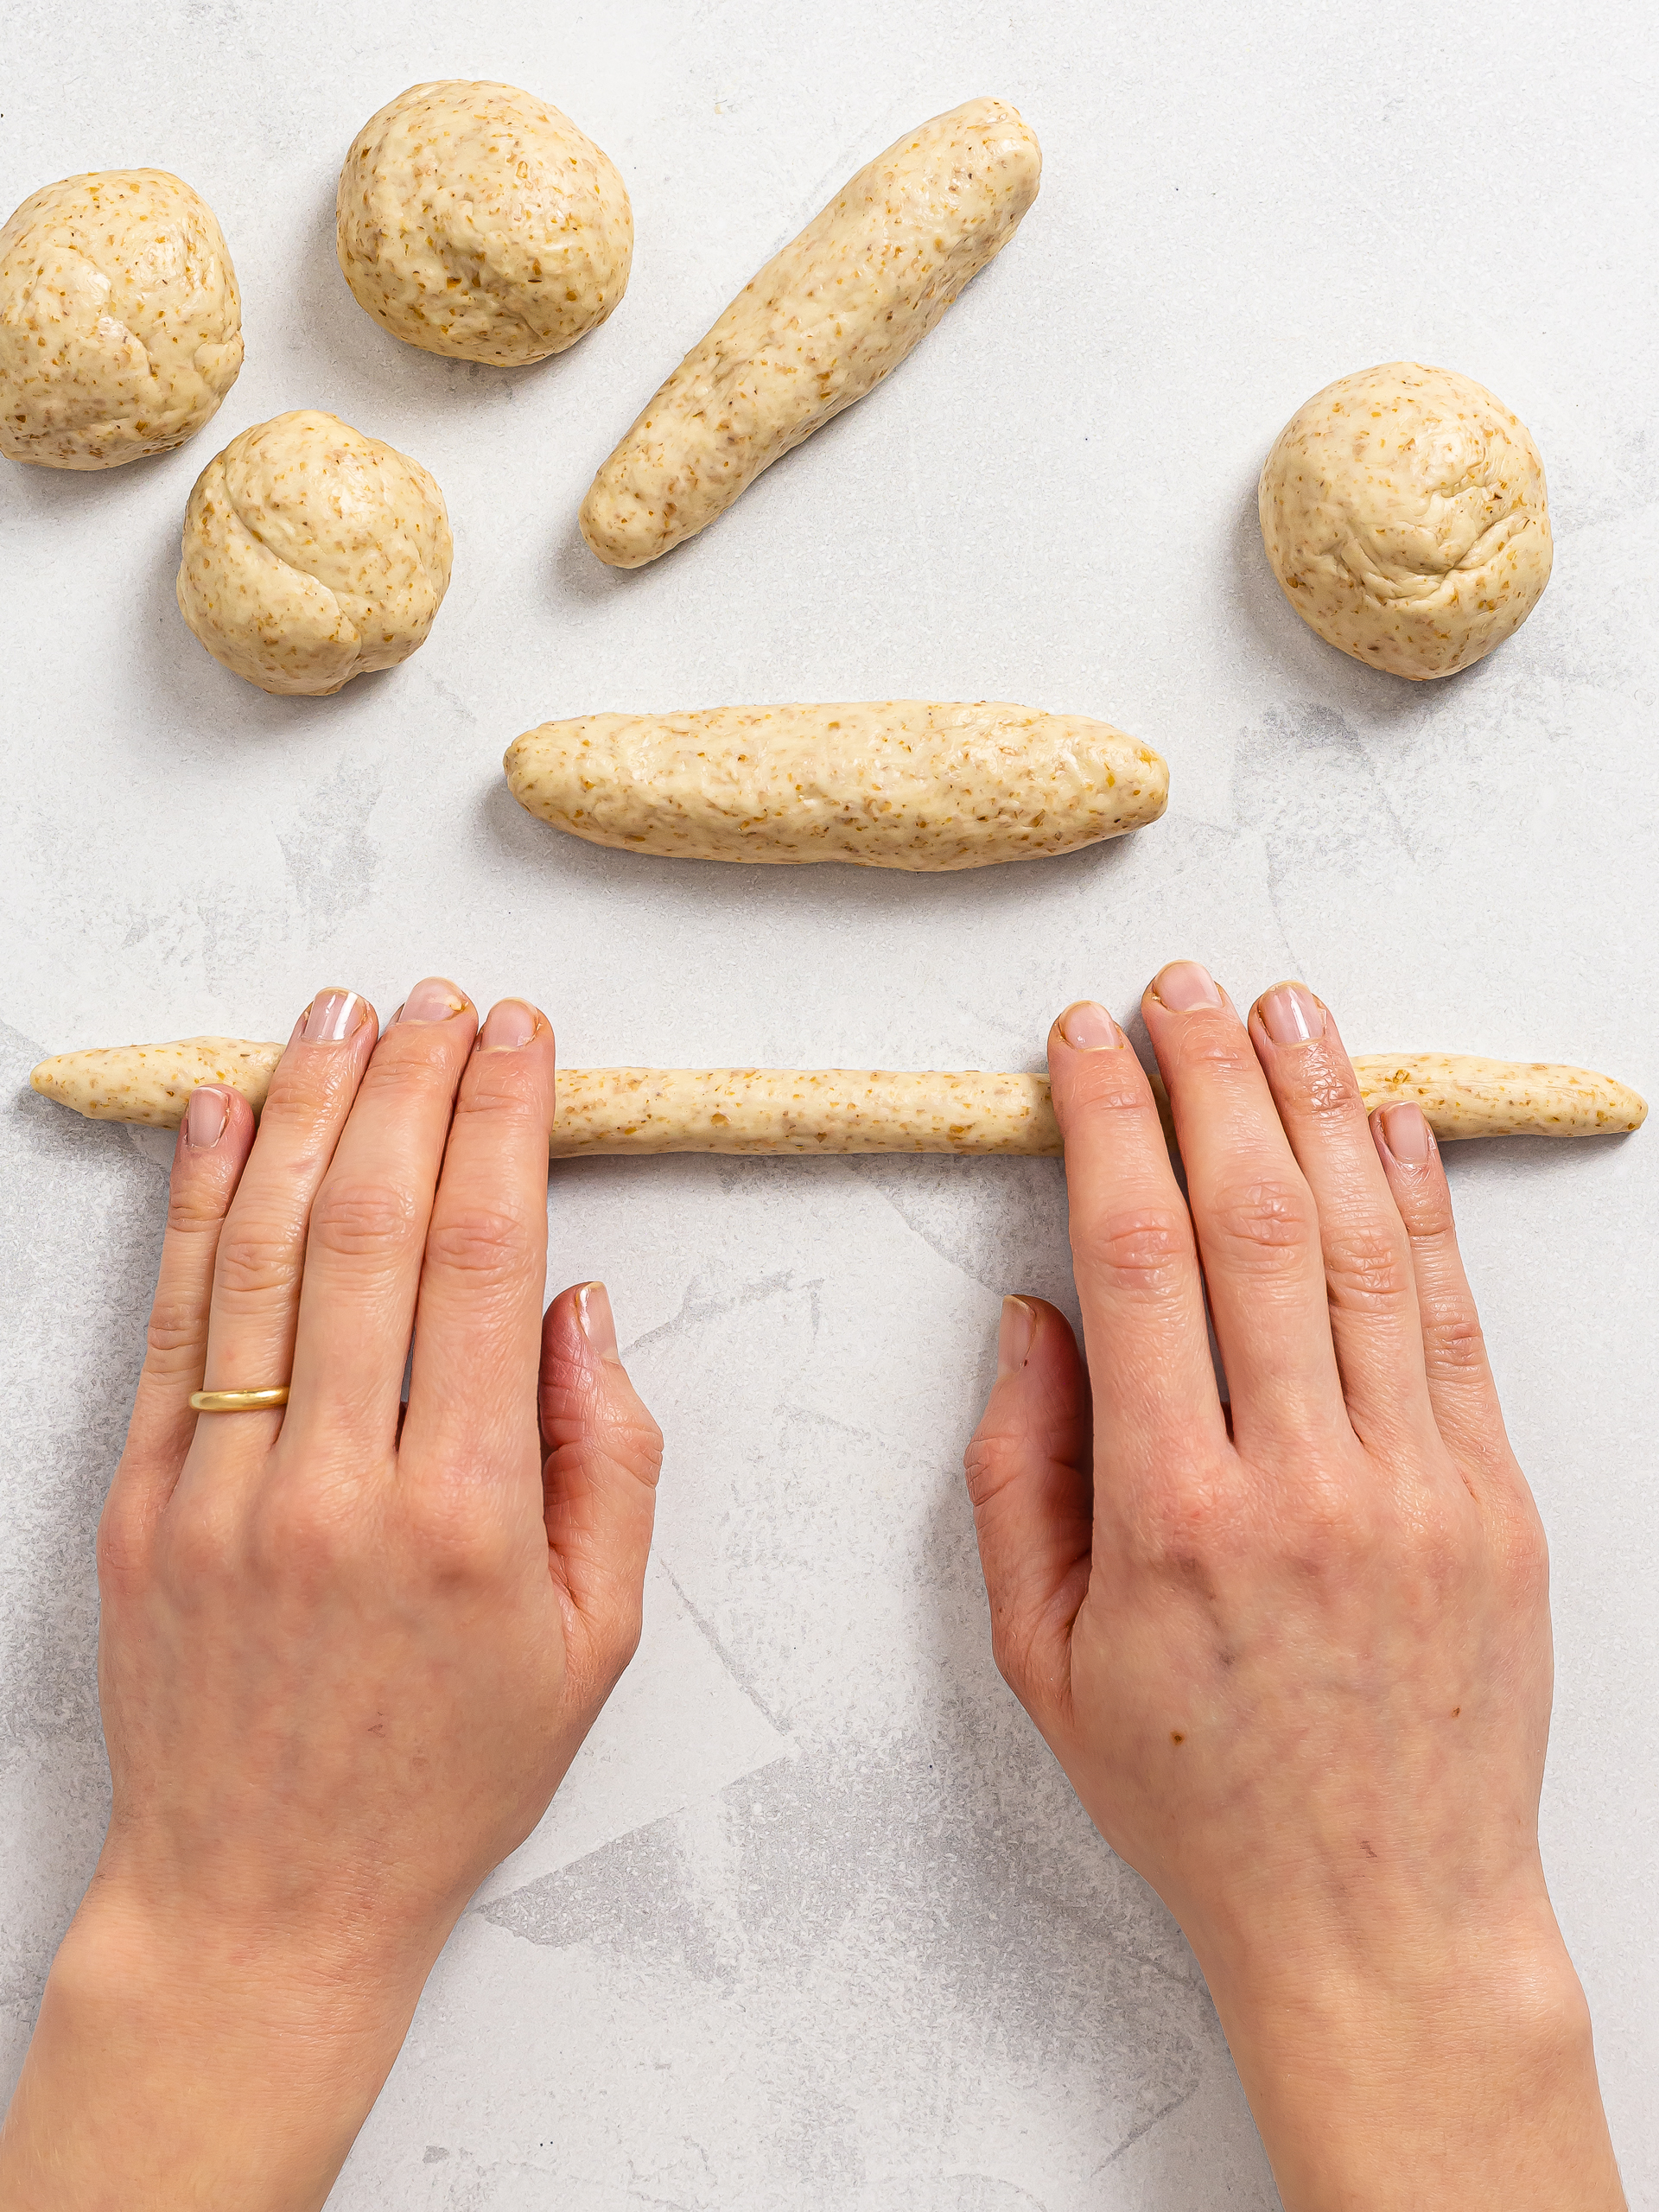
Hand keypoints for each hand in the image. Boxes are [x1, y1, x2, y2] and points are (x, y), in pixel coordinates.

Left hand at [0, 980, 662, 2211]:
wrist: (266, 1899)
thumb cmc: (445, 1776)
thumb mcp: (596, 1642)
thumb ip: (612, 1464)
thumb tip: (581, 1308)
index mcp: (467, 1514)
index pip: (485, 1260)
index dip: (503, 1125)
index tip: (517, 1039)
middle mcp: (338, 1484)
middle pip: (372, 1224)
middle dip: (411, 1084)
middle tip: (439, 1000)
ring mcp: (222, 1489)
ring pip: (261, 1250)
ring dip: (303, 1110)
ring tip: (337, 1013)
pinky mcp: (141, 1504)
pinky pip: (172, 1322)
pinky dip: (194, 1203)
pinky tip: (221, 1113)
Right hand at [965, 965, 1624, 2209]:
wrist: (1382, 1918)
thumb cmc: (1197, 1796)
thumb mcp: (1043, 1660)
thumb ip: (1016, 1478)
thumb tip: (1031, 1320)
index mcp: (1173, 1515)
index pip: (1136, 1257)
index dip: (1110, 1123)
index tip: (1087, 1042)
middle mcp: (1303, 1479)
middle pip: (1255, 1220)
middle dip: (1212, 1078)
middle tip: (1183, 986)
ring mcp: (1418, 1485)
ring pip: (1368, 1248)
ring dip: (1322, 1110)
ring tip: (1287, 1011)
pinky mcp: (1497, 1503)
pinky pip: (1456, 1324)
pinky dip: (1427, 1212)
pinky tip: (1393, 1128)